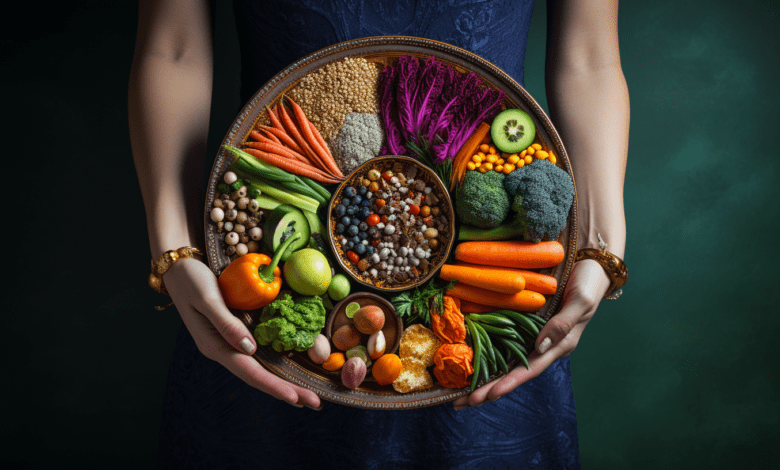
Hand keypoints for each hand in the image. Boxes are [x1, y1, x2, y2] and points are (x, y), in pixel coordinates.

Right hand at [163, 258, 321, 408]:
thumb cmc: (191, 280)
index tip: (297, 398)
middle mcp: (222, 350)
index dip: (275, 386)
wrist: (177, 268)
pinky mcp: (233, 335)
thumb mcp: (207, 299)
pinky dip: (274, 368)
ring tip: (306, 396)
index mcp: (215, 346)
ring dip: (282, 384)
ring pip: (258, 370)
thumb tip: (250, 348)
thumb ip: (227, 324)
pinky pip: (256, 357)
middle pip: (258, 377)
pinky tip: (287, 374)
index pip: (250, 372)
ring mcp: (227, 344)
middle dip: (287, 391)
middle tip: (316, 403)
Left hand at [452, 259, 609, 409]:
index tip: (488, 395)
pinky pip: (506, 342)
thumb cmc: (589, 281)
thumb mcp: (581, 301)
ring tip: (462, 393)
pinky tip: (473, 362)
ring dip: (486, 377)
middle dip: (489, 389)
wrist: (592, 262)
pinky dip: (490, 354)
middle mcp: (545, 344)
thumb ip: (562, 324)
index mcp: (560, 344)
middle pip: (514, 372)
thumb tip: (540, 345)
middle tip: (462, 403)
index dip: (508, 383)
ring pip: (507, 361)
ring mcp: (536, 335)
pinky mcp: (528, 322)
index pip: (530, 369)